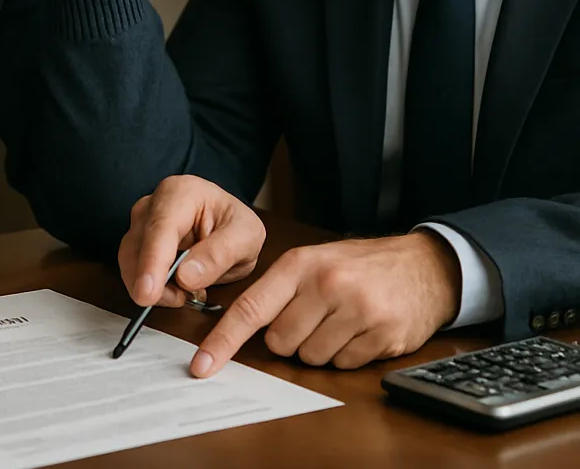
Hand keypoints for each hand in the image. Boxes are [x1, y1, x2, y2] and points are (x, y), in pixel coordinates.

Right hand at [118, 176, 265, 308]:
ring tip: (184, 294)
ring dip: (152, 287)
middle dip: (153, 281)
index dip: (152, 263)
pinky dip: (151, 287)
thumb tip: (186, 277)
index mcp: (181, 193)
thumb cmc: (234, 224)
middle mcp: (153, 204)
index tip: (148, 293)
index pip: (160, 229)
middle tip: (181, 299)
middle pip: (137, 246)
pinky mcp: (136, 242)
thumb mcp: (245, 237)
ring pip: (129, 260)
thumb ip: (219, 254)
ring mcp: (140, 223)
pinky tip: (174, 291)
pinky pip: (133, 270)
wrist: (226, 224)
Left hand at [189, 232, 461, 376]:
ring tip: (340, 320)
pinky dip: (346, 355)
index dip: (224, 340)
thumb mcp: (314, 260)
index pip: (251, 308)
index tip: (203, 364)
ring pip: (310, 358)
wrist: (422, 266)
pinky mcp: (381, 335)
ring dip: (319, 347)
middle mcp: (326, 285)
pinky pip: (343, 365)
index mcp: (300, 264)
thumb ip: (279, 289)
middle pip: (280, 341)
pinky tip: (360, 331)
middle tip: (313, 315)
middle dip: (290, 337)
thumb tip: (238, 326)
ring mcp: (356, 310)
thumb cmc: (358, 265)